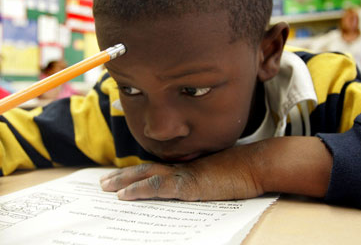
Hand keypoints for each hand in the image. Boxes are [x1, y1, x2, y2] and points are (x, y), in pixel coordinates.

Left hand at [100, 143, 264, 200]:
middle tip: (104, 182)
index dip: (136, 173)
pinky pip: (159, 188)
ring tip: (107, 188)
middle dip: (123, 176)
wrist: (256, 164)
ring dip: (124, 182)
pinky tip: (126, 195)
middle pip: (145, 170)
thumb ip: (202, 178)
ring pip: (147, 176)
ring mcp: (184, 175)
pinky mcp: (189, 186)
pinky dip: (140, 190)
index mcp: (187, 166)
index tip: (120, 178)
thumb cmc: (241, 171)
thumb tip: (192, 187)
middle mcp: (181, 168)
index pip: (155, 169)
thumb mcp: (216, 175)